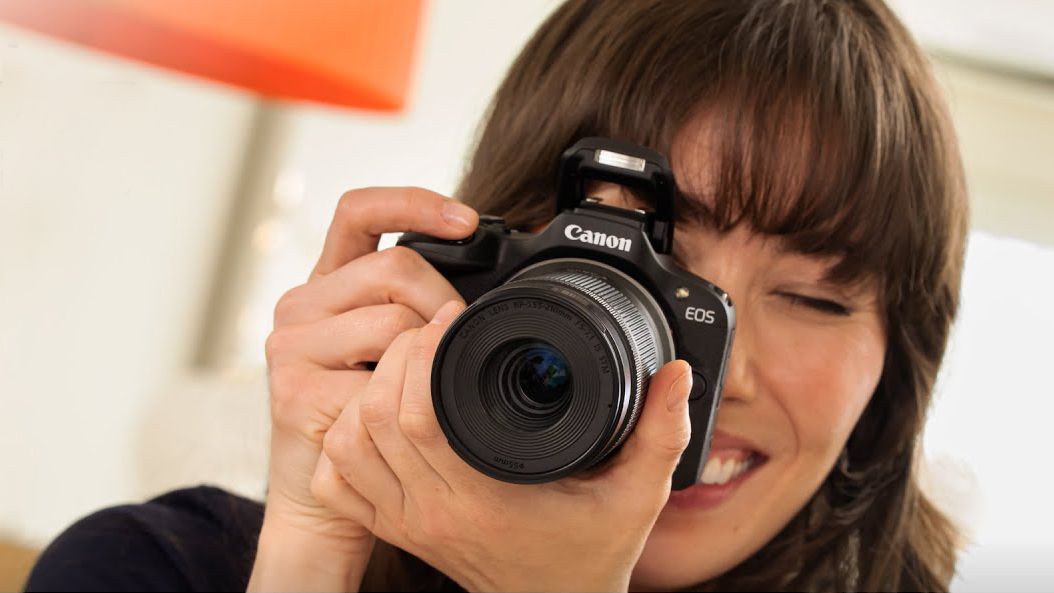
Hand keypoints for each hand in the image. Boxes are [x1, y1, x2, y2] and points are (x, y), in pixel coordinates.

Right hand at [249, 187, 478, 591]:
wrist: (323, 498)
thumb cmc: (369, 419)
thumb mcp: (391, 351)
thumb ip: (415, 308)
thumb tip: (487, 281)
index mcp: (326, 285)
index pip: (359, 212)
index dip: (413, 203)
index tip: (467, 221)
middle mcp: (300, 306)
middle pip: (394, 269)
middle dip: (445, 303)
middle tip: (456, 345)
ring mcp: (291, 347)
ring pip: (392, 322)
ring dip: (428, 356)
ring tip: (424, 388)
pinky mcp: (294, 391)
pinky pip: (378, 379)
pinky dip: (404, 398)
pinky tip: (397, 419)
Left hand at [312, 302, 694, 592]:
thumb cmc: (592, 554)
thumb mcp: (639, 495)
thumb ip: (662, 433)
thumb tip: (676, 373)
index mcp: (482, 498)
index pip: (416, 414)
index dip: (422, 354)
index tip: (451, 320)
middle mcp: (432, 513)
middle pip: (373, 416)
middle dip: (395, 358)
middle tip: (431, 332)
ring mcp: (406, 525)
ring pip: (347, 442)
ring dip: (367, 393)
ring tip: (408, 365)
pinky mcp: (394, 530)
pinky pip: (337, 481)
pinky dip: (346, 442)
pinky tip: (378, 418)